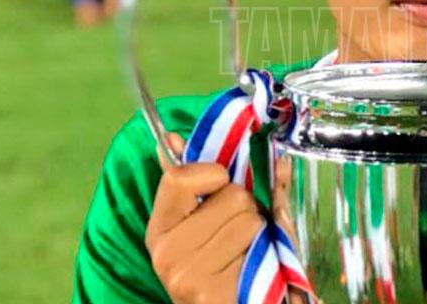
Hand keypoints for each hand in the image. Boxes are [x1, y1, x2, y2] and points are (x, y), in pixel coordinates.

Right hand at [146, 134, 264, 303]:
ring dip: (259, 232)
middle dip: (247, 209)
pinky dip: (264, 253)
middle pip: (230, 194)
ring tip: (248, 253)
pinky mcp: (209, 292)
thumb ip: (204, 179)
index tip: (221, 186)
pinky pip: (256, 243)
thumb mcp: (218, 216)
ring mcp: (185, 275)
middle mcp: (165, 252)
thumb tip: (173, 137)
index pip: (178, 176)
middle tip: (241, 235)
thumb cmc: (235, 261)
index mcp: (161, 228)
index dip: (213, 174)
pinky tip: (251, 271)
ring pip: (248, 218)